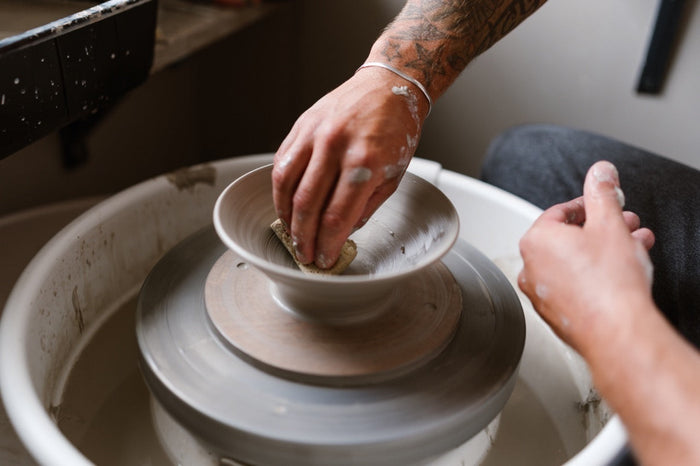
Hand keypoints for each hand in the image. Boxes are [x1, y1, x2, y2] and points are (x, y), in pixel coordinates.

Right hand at [271, 66, 427, 268]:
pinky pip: (282, 163)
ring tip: (291, 235)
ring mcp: (315, 133)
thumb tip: (343, 231)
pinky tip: (285, 206)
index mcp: (365, 162)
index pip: (336, 216)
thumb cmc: (395, 128)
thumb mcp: (394, 175)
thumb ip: (367, 206)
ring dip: (285, 217)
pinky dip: (279, 190)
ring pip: (286, 185)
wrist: (388, 86)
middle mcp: (336, 146)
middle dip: (303, 239)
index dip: (327, 244)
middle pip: (307, 206)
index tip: (324, 259)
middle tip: (304, 255)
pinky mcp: (301, 126)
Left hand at [517, 161, 654, 354]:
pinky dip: (594, 276)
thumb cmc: (609, 284)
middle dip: (600, 229)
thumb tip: (600, 172)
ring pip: (573, 263)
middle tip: (624, 224)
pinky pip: (573, 286)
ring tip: (633, 247)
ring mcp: (541, 294)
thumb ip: (602, 192)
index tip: (605, 205)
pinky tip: (620, 275)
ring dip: (602, 251)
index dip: (588, 206)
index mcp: (536, 241)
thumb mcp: (610, 223)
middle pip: (567, 238)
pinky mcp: (555, 314)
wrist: (617, 332)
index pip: (560, 212)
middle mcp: (531, 267)